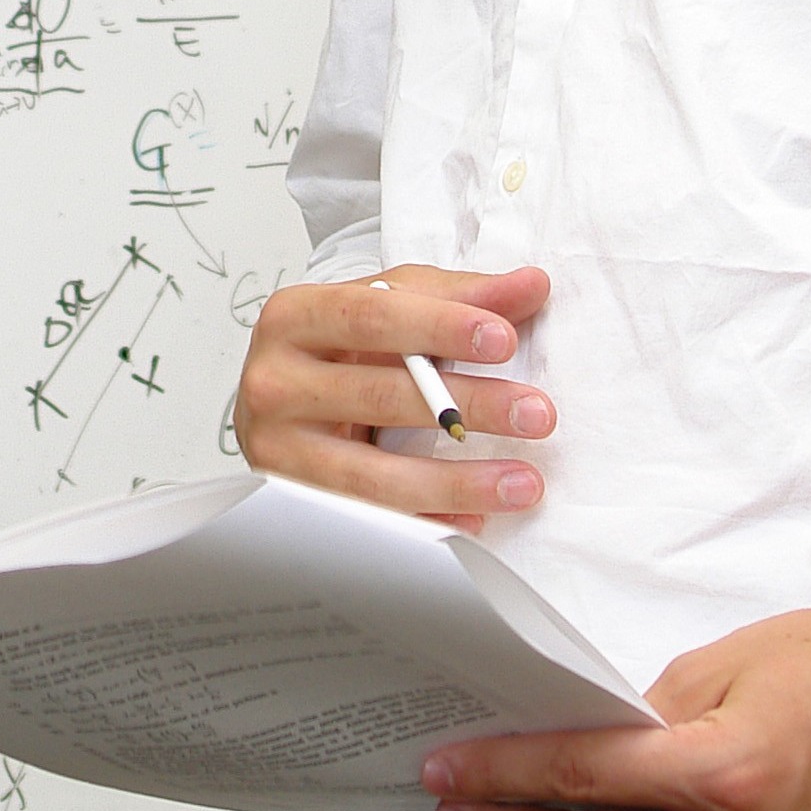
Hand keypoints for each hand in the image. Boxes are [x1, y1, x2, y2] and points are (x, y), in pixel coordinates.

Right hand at [232, 264, 553, 523]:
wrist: (276, 404)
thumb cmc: (334, 350)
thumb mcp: (386, 307)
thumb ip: (457, 296)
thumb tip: (531, 286)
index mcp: (294, 318)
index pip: (371, 316)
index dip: (440, 326)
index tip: (504, 338)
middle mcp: (274, 382)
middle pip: (380, 394)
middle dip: (469, 406)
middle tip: (536, 413)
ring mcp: (279, 450)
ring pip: (376, 475)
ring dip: (459, 481)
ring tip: (523, 482)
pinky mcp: (296, 503)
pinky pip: (373, 521)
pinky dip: (429, 524)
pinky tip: (476, 519)